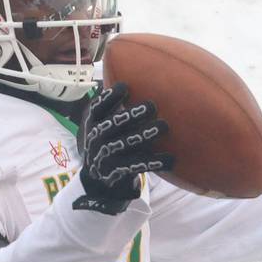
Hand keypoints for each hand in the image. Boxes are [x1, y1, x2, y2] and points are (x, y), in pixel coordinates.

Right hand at [73, 82, 173, 214]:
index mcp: (91, 124)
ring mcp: (104, 157)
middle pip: (113, 125)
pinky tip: (169, 159)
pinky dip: (153, 162)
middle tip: (152, 106)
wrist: (98, 182)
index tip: (125, 87)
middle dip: (132, 115)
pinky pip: (136, 166)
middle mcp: (95, 140)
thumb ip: (114, 110)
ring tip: (163, 126)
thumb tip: (136, 80)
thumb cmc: (109, 144)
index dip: (109, 98)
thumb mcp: (104, 127)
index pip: (97, 108)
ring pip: (125, 144)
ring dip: (145, 134)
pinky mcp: (116, 173)